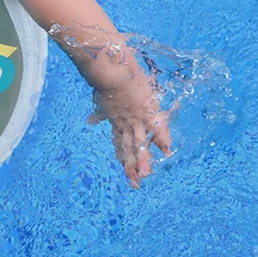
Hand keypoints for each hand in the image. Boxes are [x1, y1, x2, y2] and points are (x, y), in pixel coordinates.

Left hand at [89, 71, 172, 187]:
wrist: (109, 72)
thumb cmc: (103, 80)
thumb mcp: (100, 100)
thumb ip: (99, 113)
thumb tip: (91, 121)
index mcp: (115, 120)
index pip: (119, 141)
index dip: (122, 155)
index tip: (124, 167)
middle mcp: (125, 123)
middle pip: (128, 148)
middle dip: (131, 166)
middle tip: (134, 184)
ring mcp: (135, 119)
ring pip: (140, 143)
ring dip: (143, 160)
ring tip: (144, 176)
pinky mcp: (146, 111)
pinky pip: (156, 128)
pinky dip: (162, 139)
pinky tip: (167, 152)